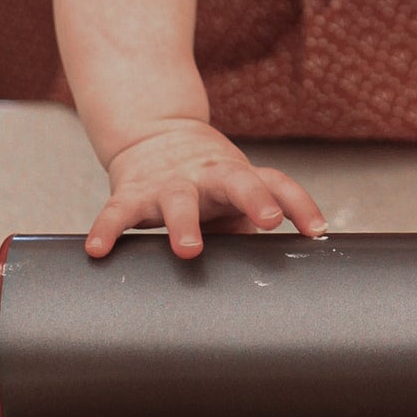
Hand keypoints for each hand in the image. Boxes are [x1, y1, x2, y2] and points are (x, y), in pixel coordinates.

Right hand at [86, 119, 327, 259]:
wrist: (155, 133)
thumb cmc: (207, 180)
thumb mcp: (235, 195)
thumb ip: (252, 228)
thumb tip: (283, 283)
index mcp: (239, 176)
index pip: (276, 182)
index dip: (300, 204)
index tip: (317, 231)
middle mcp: (209, 175)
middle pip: (237, 180)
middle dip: (254, 199)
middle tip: (267, 221)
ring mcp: (170, 182)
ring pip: (179, 198)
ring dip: (184, 222)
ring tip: (188, 249)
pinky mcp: (132, 191)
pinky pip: (117, 211)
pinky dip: (108, 229)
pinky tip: (99, 250)